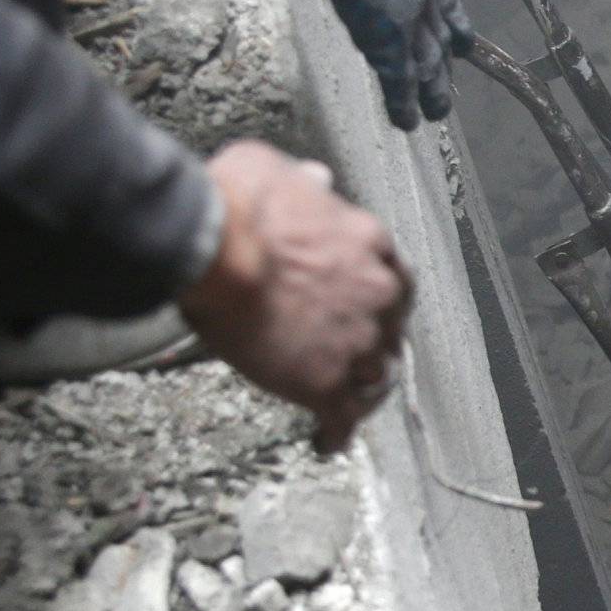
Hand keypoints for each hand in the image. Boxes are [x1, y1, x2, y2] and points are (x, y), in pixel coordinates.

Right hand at [179, 141, 410, 453]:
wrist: (217, 252)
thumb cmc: (238, 207)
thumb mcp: (272, 169)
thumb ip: (302, 181)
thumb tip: (314, 179)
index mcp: (369, 243)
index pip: (394, 277)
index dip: (381, 297)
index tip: (370, 305)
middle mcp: (376, 294)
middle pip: (392, 329)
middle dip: (377, 342)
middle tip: (357, 353)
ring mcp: (357, 341)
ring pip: (376, 376)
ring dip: (363, 388)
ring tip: (349, 401)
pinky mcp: (327, 382)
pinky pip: (343, 417)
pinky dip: (337, 432)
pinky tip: (328, 441)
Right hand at [270, 0, 474, 131]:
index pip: (445, 3)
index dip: (454, 24)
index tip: (464, 42)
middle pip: (439, 40)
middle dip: (443, 67)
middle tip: (447, 91)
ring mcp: (407, 19)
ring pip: (425, 65)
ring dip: (429, 92)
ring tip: (433, 114)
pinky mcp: (387, 38)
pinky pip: (398, 80)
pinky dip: (402, 102)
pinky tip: (405, 122)